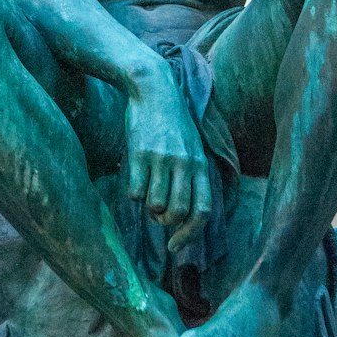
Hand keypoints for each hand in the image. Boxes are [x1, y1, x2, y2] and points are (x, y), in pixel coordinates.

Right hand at [124, 71, 211, 252]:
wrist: (154, 90)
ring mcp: (161, 159)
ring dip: (149, 208)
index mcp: (200, 165)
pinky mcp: (139, 154)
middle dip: (166, 223)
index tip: (175, 246)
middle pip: (178, 212)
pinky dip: (133, 194)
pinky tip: (135, 179)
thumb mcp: (191, 148)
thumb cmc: (172, 125)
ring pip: (155, 205)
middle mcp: (184, 164)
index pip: (203, 211)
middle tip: (158, 216)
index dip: (190, 234)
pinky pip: (135, 191)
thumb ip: (191, 178)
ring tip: (147, 194)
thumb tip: (182, 216)